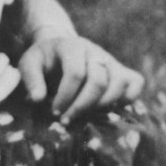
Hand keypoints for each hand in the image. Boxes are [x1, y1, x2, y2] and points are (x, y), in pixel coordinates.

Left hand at [18, 32, 144, 121]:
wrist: (59, 49)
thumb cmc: (43, 61)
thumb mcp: (28, 64)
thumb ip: (30, 79)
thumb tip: (38, 99)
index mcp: (72, 46)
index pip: (75, 73)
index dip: (65, 96)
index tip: (54, 112)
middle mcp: (95, 52)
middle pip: (99, 81)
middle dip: (82, 105)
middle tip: (66, 120)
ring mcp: (111, 61)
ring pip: (119, 84)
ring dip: (102, 106)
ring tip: (84, 117)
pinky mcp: (122, 70)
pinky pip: (136, 83)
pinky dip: (127, 99)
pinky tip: (107, 109)